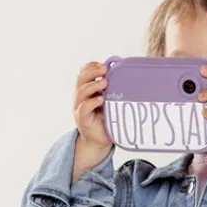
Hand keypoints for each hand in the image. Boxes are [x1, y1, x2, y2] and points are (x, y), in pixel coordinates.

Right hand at [72, 61, 112, 181]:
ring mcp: (80, 108)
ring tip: (105, 83)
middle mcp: (80, 97)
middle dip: (92, 71)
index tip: (103, 65)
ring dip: (93, 85)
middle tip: (105, 70)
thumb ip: (112, 89)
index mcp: (86, 90)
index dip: (91, 66)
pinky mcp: (83, 119)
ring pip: (81, 92)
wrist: (99, 141)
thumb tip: (126, 74)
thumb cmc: (106, 120)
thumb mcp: (109, 101)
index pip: (83, 72)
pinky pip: (84, 108)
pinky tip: (101, 100)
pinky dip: (92, 102)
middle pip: (81, 79)